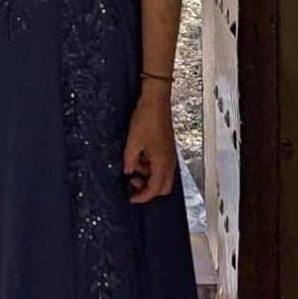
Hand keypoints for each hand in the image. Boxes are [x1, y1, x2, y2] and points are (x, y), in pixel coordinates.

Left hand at [123, 88, 176, 203]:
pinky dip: (149, 165)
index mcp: (163, 163)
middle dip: (147, 189)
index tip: (131, 198)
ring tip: (133, 164)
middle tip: (133, 183)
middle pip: (162, 187)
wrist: (156, 100)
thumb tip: (128, 172)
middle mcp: (169, 161)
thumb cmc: (147, 119)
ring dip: (147, 175)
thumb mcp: (133, 142)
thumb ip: (130, 161)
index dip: (142, 197)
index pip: (155, 189)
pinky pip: (160, 164)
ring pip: (161, 175)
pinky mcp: (166, 147)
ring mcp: (169, 154)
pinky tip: (139, 155)